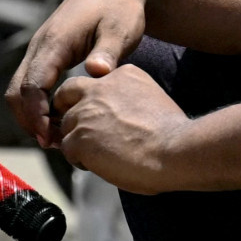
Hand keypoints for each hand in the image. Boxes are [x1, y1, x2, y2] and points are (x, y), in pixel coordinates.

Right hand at [6, 0, 148, 146]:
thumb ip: (107, 53)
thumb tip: (96, 72)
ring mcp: (41, 48)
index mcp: (55, 42)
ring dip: (31, 114)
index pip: (32, 86)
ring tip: (57, 136)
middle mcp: (40, 45)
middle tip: (53, 144)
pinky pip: (32, 83)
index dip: (37, 116)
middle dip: (29, 120)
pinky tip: (61, 117)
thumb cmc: (122, 8)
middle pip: (16, 91)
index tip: (51, 138)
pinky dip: (38, 103)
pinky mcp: (48, 53)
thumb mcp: (120, 30)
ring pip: (20, 88)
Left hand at [53, 64, 190, 193]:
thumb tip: (118, 117)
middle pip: (68, 92)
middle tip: (78, 127)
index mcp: (122, 75)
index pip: (95, 83)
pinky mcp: (79, 138)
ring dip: (77, 139)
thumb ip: (128, 100)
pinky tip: (100, 165)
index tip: (102, 116)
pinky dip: (79, 159)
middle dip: (67, 107)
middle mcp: (100, 88)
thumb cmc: (171, 133)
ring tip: (100, 155)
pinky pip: (67, 149)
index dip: (94, 100)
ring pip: (66, 125)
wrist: (175, 150)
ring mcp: (87, 112)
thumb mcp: (151, 98)